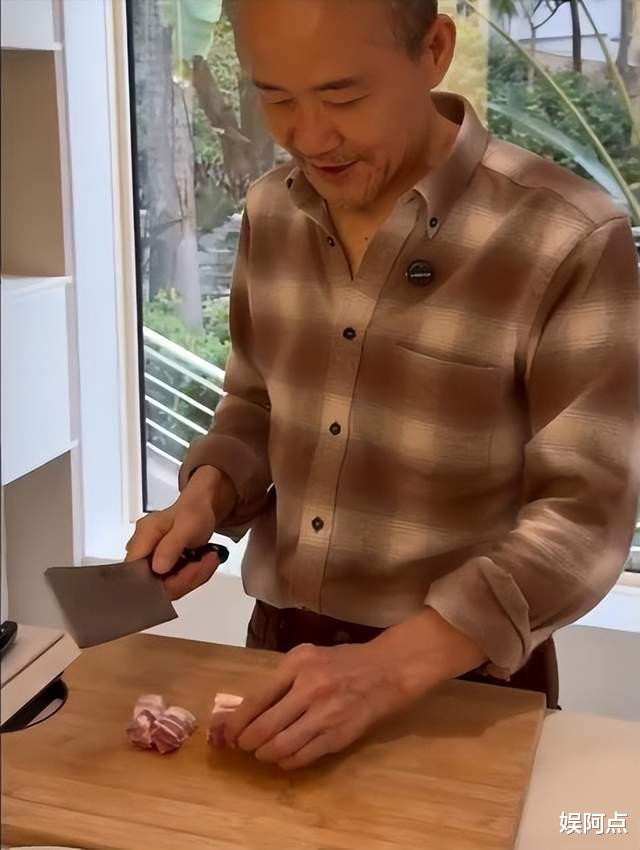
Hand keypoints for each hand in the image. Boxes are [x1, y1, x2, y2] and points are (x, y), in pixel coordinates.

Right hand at [126, 466, 235, 599]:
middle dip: (187, 578)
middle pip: (156, 586)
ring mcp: (150, 565)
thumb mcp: (186, 525)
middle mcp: (140, 556)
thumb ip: (171, 545)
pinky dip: (193, 576)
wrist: (198, 510)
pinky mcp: (161, 571)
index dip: (165, 582)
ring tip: (209, 557)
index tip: (193, 568)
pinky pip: (175, 584)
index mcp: (141, 541)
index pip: (138, 576)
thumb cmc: (191, 513)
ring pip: (169, 588)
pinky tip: (203, 562)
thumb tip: (157, 568)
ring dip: (194, 577)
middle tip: (208, 560)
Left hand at [219, 641, 409, 770]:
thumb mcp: (308, 657)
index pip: (257, 699)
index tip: (228, 733)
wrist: (385, 671)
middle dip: (247, 742)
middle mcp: (310, 689)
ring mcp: (325, 715)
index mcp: (298, 665)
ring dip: (265, 754)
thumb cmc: (342, 661)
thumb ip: (281, 679)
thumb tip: (248, 707)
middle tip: (242, 746)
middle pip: (265, 727)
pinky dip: (287, 762)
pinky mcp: (339, 736)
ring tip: (262, 753)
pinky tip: (283, 758)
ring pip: (282, 746)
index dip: (238, 722)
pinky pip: (304, 757)